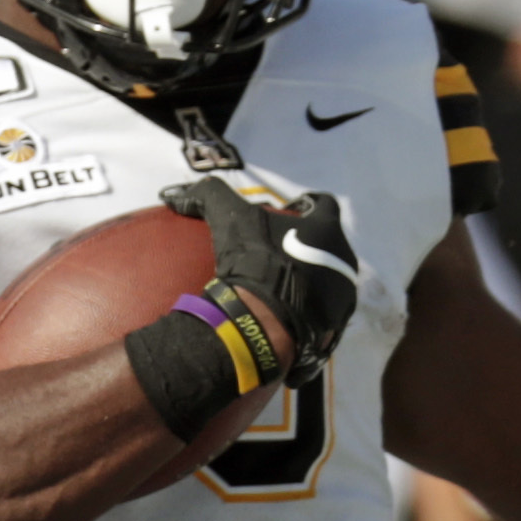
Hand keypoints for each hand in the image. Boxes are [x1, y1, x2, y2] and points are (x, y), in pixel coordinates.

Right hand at [163, 178, 363, 380]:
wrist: (265, 320)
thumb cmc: (255, 262)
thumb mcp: (230, 219)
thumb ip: (211, 195)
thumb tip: (176, 194)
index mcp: (328, 229)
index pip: (324, 205)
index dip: (307, 206)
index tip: (289, 212)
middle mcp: (345, 260)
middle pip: (329, 246)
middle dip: (311, 247)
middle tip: (283, 253)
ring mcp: (344, 297)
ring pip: (330, 282)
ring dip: (313, 280)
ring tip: (284, 286)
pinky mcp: (336, 327)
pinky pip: (324, 316)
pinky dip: (309, 313)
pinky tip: (287, 315)